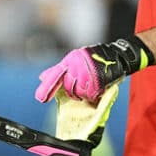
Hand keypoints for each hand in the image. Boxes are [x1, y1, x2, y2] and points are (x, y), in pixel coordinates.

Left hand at [35, 37, 152, 102]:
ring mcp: (87, 74)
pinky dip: (93, 94)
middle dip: (73, 91)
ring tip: (90, 85)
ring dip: (83, 93)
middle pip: (68, 89)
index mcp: (69, 61)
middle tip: (81, 87)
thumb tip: (42, 77)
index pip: (55, 75)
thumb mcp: (72, 61)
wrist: (115, 56)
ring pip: (79, 93)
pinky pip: (91, 95)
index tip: (40, 98)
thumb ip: (57, 71)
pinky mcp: (98, 81)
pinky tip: (97, 86)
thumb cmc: (91, 60)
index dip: (47, 88)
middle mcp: (76, 66)